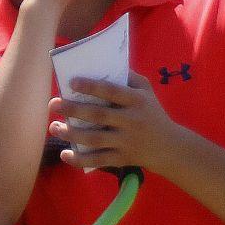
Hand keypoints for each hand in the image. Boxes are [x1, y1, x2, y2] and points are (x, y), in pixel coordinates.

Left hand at [56, 71, 182, 174]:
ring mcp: (126, 141)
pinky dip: (80, 159)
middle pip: (99, 115)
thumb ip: (128, 78)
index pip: (112, 91)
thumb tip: (104, 64)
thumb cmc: (152, 114)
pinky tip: (65, 154)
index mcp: (137, 101)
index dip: (91, 86)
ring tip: (54, 128)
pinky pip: (98, 160)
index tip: (71, 82)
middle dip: (73, 109)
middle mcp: (132, 121)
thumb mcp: (147, 92)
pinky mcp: (122, 158)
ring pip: (95, 139)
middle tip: (54, 104)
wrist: (170, 147)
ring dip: (71, 134)